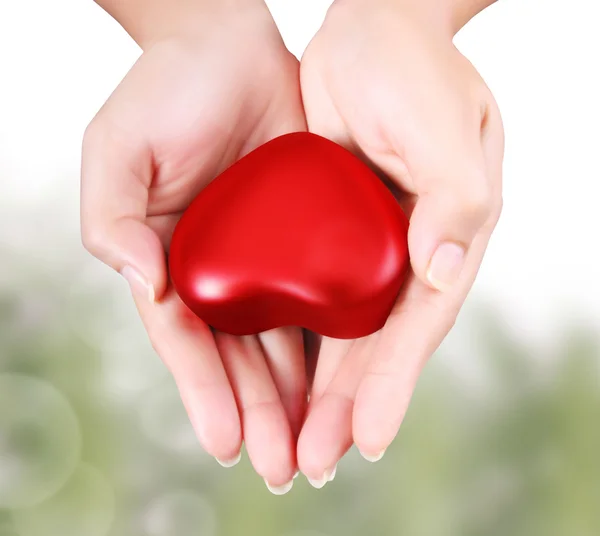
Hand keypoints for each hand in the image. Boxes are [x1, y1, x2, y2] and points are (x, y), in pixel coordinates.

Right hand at [81, 1, 306, 492]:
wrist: (227, 49)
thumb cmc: (165, 94)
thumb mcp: (118, 152)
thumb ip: (114, 220)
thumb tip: (145, 283)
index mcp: (171, 261)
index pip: (186, 342)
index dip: (203, 393)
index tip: (225, 443)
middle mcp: (220, 270)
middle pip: (239, 356)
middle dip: (259, 413)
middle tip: (284, 468)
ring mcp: (266, 257)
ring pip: (284, 340)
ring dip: (299, 396)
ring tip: (316, 447)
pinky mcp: (308, 234)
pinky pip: (321, 295)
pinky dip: (331, 340)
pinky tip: (345, 381)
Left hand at [297, 0, 503, 484]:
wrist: (367, 31)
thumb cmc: (411, 71)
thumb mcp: (444, 127)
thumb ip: (458, 199)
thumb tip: (447, 271)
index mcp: (444, 238)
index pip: (416, 327)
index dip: (392, 384)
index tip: (367, 438)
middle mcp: (406, 252)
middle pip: (374, 344)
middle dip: (346, 405)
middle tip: (314, 462)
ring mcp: (362, 246)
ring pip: (339, 331)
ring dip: (317, 388)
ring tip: (291, 442)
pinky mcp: (323, 230)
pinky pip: (309, 295)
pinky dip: (295, 338)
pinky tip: (275, 375)